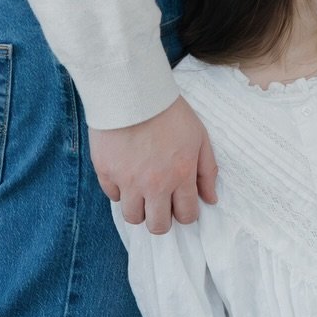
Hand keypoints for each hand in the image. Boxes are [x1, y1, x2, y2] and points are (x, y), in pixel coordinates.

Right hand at [89, 96, 217, 234]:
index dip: (185, 214)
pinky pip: (112, 195)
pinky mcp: (106, 172)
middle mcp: (154, 184)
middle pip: (158, 226)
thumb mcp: (199, 136)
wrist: (133, 91)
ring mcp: (127, 181)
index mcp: (181, 175)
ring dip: (139, 208)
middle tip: (160, 205)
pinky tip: (125, 173)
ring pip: (132, 217)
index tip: (181, 205)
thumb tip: (211, 199)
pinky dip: (119, 189)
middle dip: (162, 220)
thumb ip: (207, 170)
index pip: (186, 215)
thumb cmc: (169, 111)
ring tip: (141, 191)